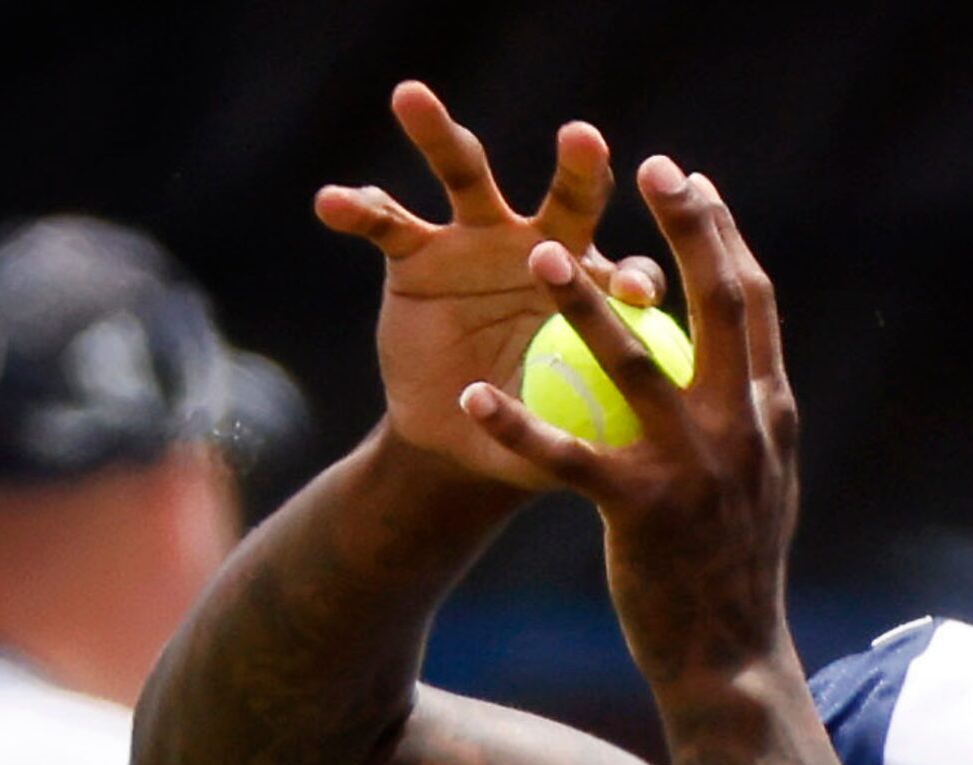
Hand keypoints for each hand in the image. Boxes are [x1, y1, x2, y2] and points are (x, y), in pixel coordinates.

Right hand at [317, 82, 666, 486]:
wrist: (460, 434)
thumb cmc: (532, 433)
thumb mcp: (565, 441)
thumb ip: (594, 435)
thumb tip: (633, 457)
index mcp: (593, 291)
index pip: (625, 274)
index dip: (633, 280)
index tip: (641, 293)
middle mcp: (542, 247)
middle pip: (567, 196)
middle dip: (578, 166)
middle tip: (584, 136)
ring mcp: (476, 241)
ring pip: (465, 175)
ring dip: (439, 135)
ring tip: (411, 98)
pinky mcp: (416, 252)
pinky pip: (385, 221)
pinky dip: (357, 208)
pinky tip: (332, 203)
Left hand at [456, 158, 800, 690]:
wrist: (731, 662)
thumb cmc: (733, 576)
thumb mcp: (761, 488)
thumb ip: (750, 423)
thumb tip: (743, 368)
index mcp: (770, 416)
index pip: (755, 303)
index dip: (726, 233)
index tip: (694, 180)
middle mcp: (742, 431)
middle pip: (718, 305)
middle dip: (686, 226)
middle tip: (646, 165)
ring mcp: (695, 471)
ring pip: (635, 366)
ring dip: (586, 301)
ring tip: (541, 250)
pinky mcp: (642, 514)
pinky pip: (568, 457)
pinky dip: (516, 426)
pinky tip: (470, 395)